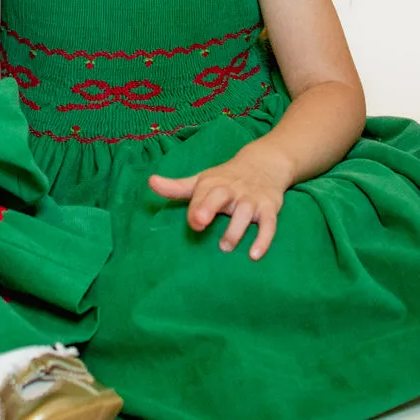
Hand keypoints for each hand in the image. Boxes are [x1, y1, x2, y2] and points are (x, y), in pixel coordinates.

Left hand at [148, 147, 289, 259]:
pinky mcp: (269, 208)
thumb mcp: (201, 181)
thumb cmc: (225, 179)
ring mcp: (251, 199)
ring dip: (235, 229)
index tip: (192, 220)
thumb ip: (177, 187)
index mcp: (213, 184)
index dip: (196, 206)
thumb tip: (150, 182)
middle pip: (220, 196)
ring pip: (245, 212)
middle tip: (199, 222)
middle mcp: (232, 190)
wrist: (263, 165)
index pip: (201, 193)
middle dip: (209, 207)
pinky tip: (254, 255)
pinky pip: (269, 224)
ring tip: (225, 247)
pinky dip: (264, 239)